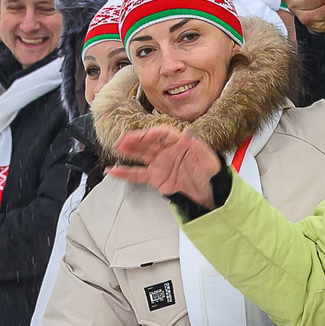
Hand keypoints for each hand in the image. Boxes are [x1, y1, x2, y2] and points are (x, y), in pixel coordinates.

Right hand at [108, 125, 222, 207]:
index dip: (152, 133)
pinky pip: (138, 174)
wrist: (210, 193)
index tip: (144, 135)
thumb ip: (195, 145)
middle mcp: (167, 151)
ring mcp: (160, 164)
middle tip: (124, 139)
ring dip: (129, 151)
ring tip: (117, 148)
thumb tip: (187, 132)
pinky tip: (113, 171)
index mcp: (179, 142)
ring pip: (141, 155)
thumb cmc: (211, 172)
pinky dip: (125, 173)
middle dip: (135, 140)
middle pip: (148, 142)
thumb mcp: (206, 158)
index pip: (162, 134)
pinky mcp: (156, 178)